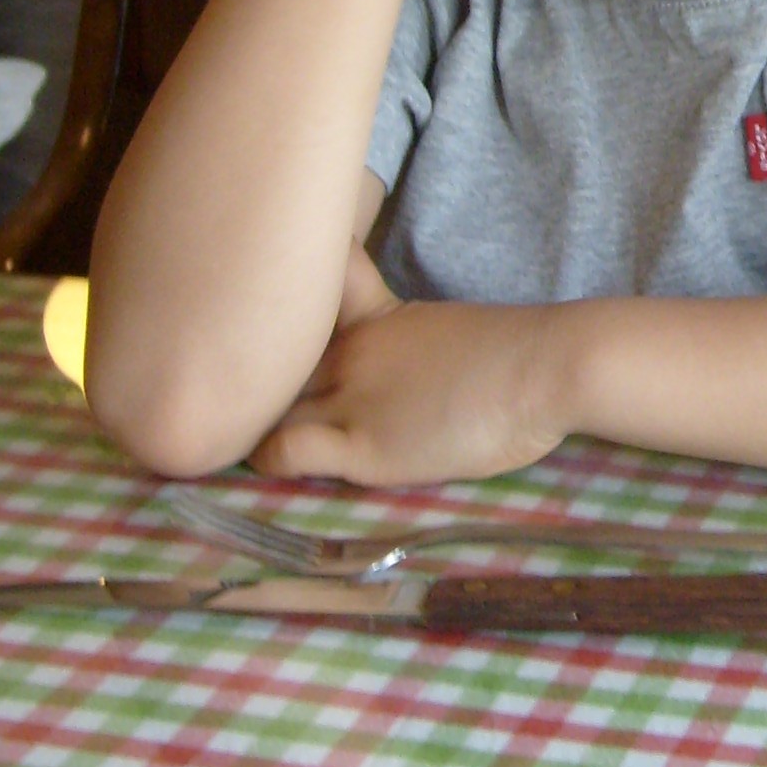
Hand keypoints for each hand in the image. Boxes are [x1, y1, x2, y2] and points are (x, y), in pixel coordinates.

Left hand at [248, 298, 573, 487]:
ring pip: (263, 404)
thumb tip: (397, 380)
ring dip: (242, 422)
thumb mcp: (445, 335)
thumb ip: (404, 350)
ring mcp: (351, 392)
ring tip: (224, 441)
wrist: (547, 367)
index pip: (296, 300)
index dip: (267, 315)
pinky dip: (263, 459)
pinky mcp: (360, 442)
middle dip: (239, 374)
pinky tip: (262, 467)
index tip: (252, 333)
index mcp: (372, 314)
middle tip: (219, 398)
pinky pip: (283, 449)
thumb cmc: (516, 358)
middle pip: (264, 357)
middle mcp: (348, 347)